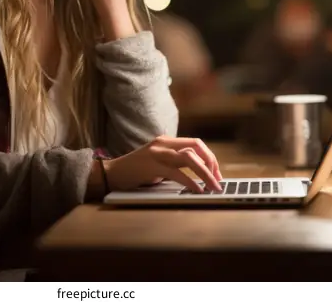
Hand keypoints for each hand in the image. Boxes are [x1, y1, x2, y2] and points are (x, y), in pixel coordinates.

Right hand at [104, 136, 222, 193]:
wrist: (112, 173)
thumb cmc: (137, 170)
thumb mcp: (159, 161)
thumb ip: (175, 161)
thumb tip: (200, 171)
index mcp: (166, 141)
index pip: (196, 143)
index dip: (210, 157)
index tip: (216, 173)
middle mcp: (163, 143)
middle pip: (196, 147)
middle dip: (212, 163)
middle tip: (218, 180)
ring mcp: (157, 153)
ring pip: (190, 158)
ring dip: (206, 173)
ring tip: (213, 186)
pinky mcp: (152, 166)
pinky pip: (177, 173)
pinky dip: (190, 182)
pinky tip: (197, 190)